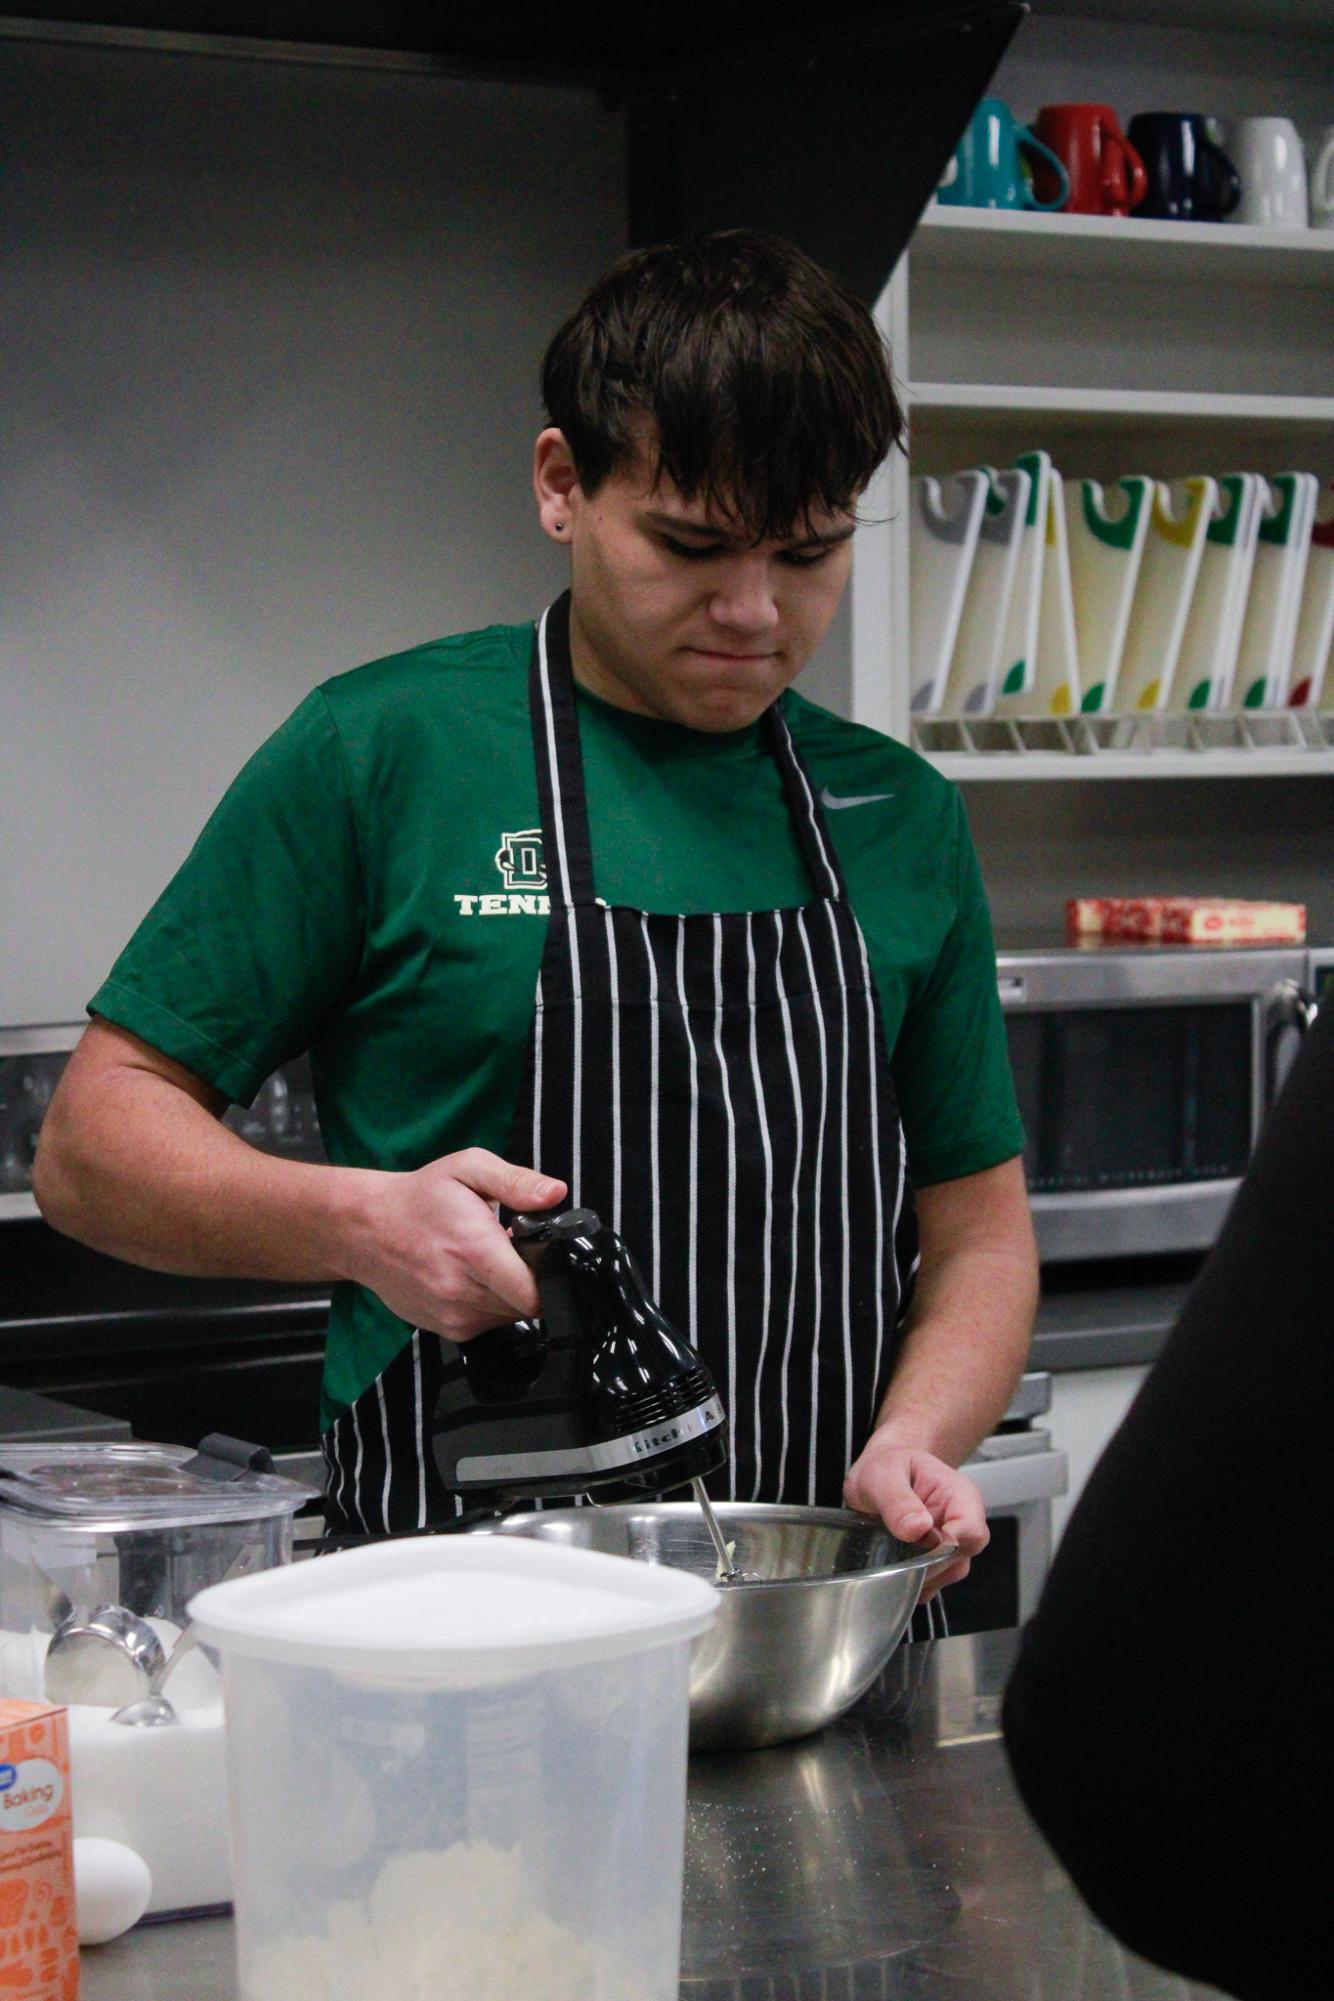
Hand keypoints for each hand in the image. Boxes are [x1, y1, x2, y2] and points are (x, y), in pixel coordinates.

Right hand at [345, 1148, 566, 1342]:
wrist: (365, 1229)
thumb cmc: (419, 1198)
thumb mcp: (468, 1168)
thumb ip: (516, 1182)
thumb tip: (555, 1193)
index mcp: (473, 1249)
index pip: (534, 1291)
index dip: (551, 1275)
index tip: (542, 1254)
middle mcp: (461, 1290)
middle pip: (527, 1306)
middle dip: (531, 1281)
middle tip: (513, 1252)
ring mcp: (451, 1315)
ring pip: (509, 1317)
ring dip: (511, 1294)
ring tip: (490, 1263)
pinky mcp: (445, 1328)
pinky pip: (488, 1324)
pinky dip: (491, 1305)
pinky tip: (474, 1278)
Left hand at [843, 1441, 988, 1601]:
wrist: (879, 1475)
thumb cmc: (887, 1467)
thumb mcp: (884, 1474)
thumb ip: (898, 1499)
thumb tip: (918, 1528)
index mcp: (959, 1495)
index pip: (971, 1529)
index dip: (949, 1546)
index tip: (920, 1548)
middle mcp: (962, 1522)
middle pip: (961, 1557)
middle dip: (928, 1563)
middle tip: (896, 1557)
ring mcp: (951, 1544)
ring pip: (949, 1573)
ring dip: (921, 1575)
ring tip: (892, 1560)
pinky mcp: (938, 1561)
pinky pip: (934, 1582)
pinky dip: (915, 1583)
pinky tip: (895, 1569)